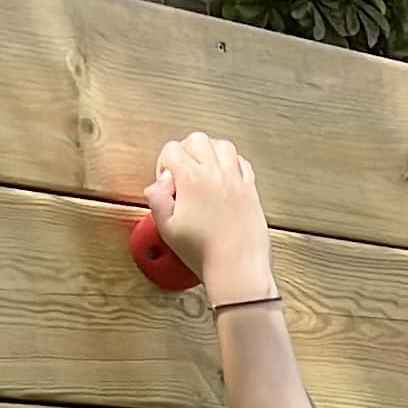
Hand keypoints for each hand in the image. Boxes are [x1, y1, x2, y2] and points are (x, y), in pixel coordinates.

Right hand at [150, 135, 272, 304]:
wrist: (237, 268)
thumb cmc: (204, 253)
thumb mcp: (167, 228)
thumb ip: (157, 199)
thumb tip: (158, 183)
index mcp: (192, 179)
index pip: (172, 149)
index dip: (164, 163)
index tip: (167, 182)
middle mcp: (216, 174)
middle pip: (198, 140)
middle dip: (186, 150)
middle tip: (183, 172)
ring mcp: (236, 181)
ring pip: (223, 145)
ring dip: (211, 151)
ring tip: (204, 169)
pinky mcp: (251, 192)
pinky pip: (243, 163)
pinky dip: (233, 163)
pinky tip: (225, 176)